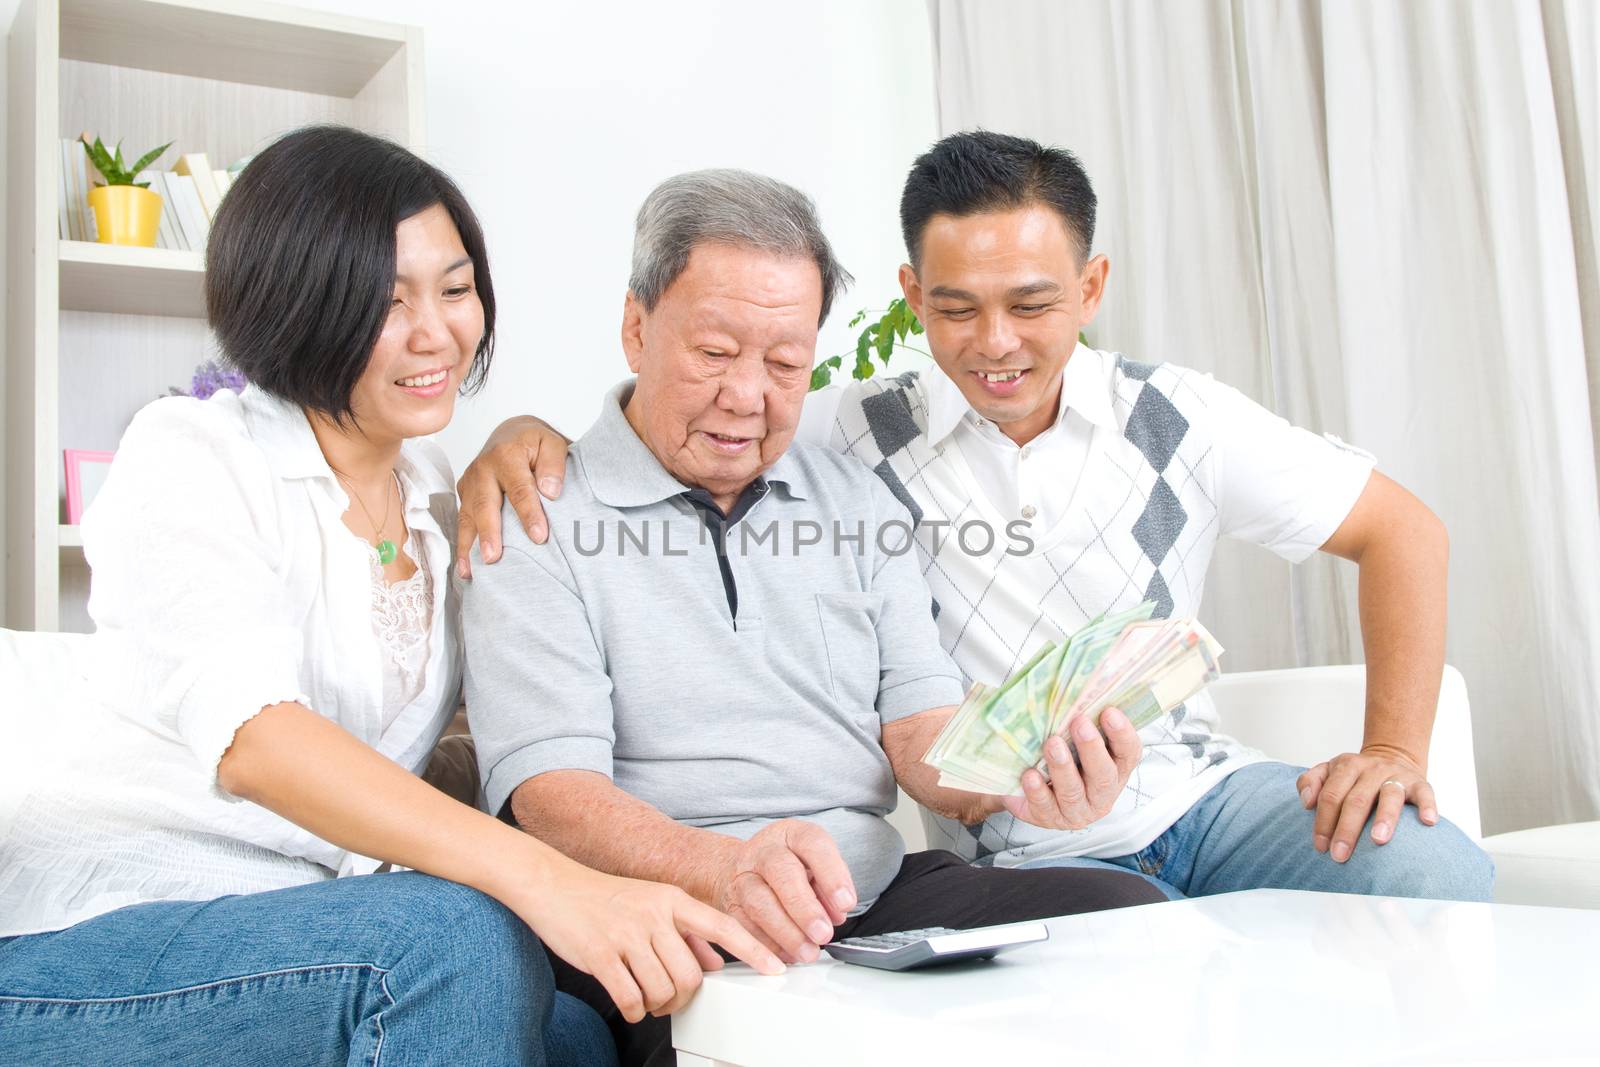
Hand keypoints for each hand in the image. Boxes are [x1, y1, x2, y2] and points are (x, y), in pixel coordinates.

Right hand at [455, 415, 570, 577]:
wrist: (511, 434)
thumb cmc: (535, 444)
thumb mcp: (552, 443)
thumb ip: (554, 464)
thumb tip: (550, 491)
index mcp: (506, 454)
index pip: (519, 488)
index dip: (528, 513)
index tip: (539, 536)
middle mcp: (482, 468)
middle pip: (485, 504)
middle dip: (489, 533)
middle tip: (493, 557)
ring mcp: (470, 483)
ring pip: (467, 516)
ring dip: (469, 545)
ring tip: (472, 571)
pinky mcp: (464, 495)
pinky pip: (463, 521)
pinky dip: (463, 546)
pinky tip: (466, 568)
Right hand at [526, 865, 784, 1022]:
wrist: (553, 885)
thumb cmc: (605, 898)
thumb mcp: (651, 904)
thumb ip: (685, 931)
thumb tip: (715, 963)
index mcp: (671, 899)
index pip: (723, 926)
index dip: (753, 950)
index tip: (776, 969)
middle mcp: (653, 914)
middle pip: (692, 975)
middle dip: (684, 997)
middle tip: (671, 998)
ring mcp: (626, 934)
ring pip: (663, 990)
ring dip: (657, 1005)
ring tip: (646, 997)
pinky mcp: (600, 955)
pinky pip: (631, 998)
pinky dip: (634, 1010)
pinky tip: (629, 1001)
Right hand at [710, 820, 856, 965]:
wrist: (743, 869)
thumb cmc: (788, 867)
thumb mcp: (814, 865)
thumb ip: (828, 887)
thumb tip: (836, 914)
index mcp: (791, 835)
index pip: (813, 844)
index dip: (832, 874)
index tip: (846, 903)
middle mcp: (763, 851)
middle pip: (781, 873)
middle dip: (805, 908)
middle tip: (823, 933)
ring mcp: (742, 877)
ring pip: (759, 904)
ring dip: (787, 933)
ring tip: (809, 952)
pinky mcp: (729, 905)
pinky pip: (745, 927)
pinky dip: (768, 946)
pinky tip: (787, 955)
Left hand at [1001, 707, 1141, 829]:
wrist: (1031, 788)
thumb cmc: (1062, 756)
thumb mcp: (1075, 739)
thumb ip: (1083, 720)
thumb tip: (1078, 687)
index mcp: (1115, 770)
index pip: (1129, 753)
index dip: (1122, 734)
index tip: (1109, 711)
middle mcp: (1101, 794)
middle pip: (1103, 775)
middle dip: (1092, 748)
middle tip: (1079, 722)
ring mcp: (1076, 810)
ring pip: (1073, 792)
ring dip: (1063, 767)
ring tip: (1051, 744)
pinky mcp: (1049, 819)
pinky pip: (1045, 807)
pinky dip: (1037, 791)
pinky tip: (1029, 775)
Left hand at [1298, 747, 1438, 862]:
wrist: (1392, 756)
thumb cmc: (1356, 775)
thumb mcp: (1329, 771)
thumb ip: (1310, 783)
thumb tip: (1306, 802)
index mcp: (1346, 766)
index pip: (1331, 795)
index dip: (1323, 821)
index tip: (1321, 847)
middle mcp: (1371, 769)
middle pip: (1356, 800)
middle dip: (1346, 829)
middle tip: (1340, 855)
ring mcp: (1396, 776)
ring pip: (1389, 796)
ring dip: (1384, 818)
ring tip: (1378, 840)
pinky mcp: (1419, 783)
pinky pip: (1425, 793)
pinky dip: (1427, 806)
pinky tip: (1428, 822)